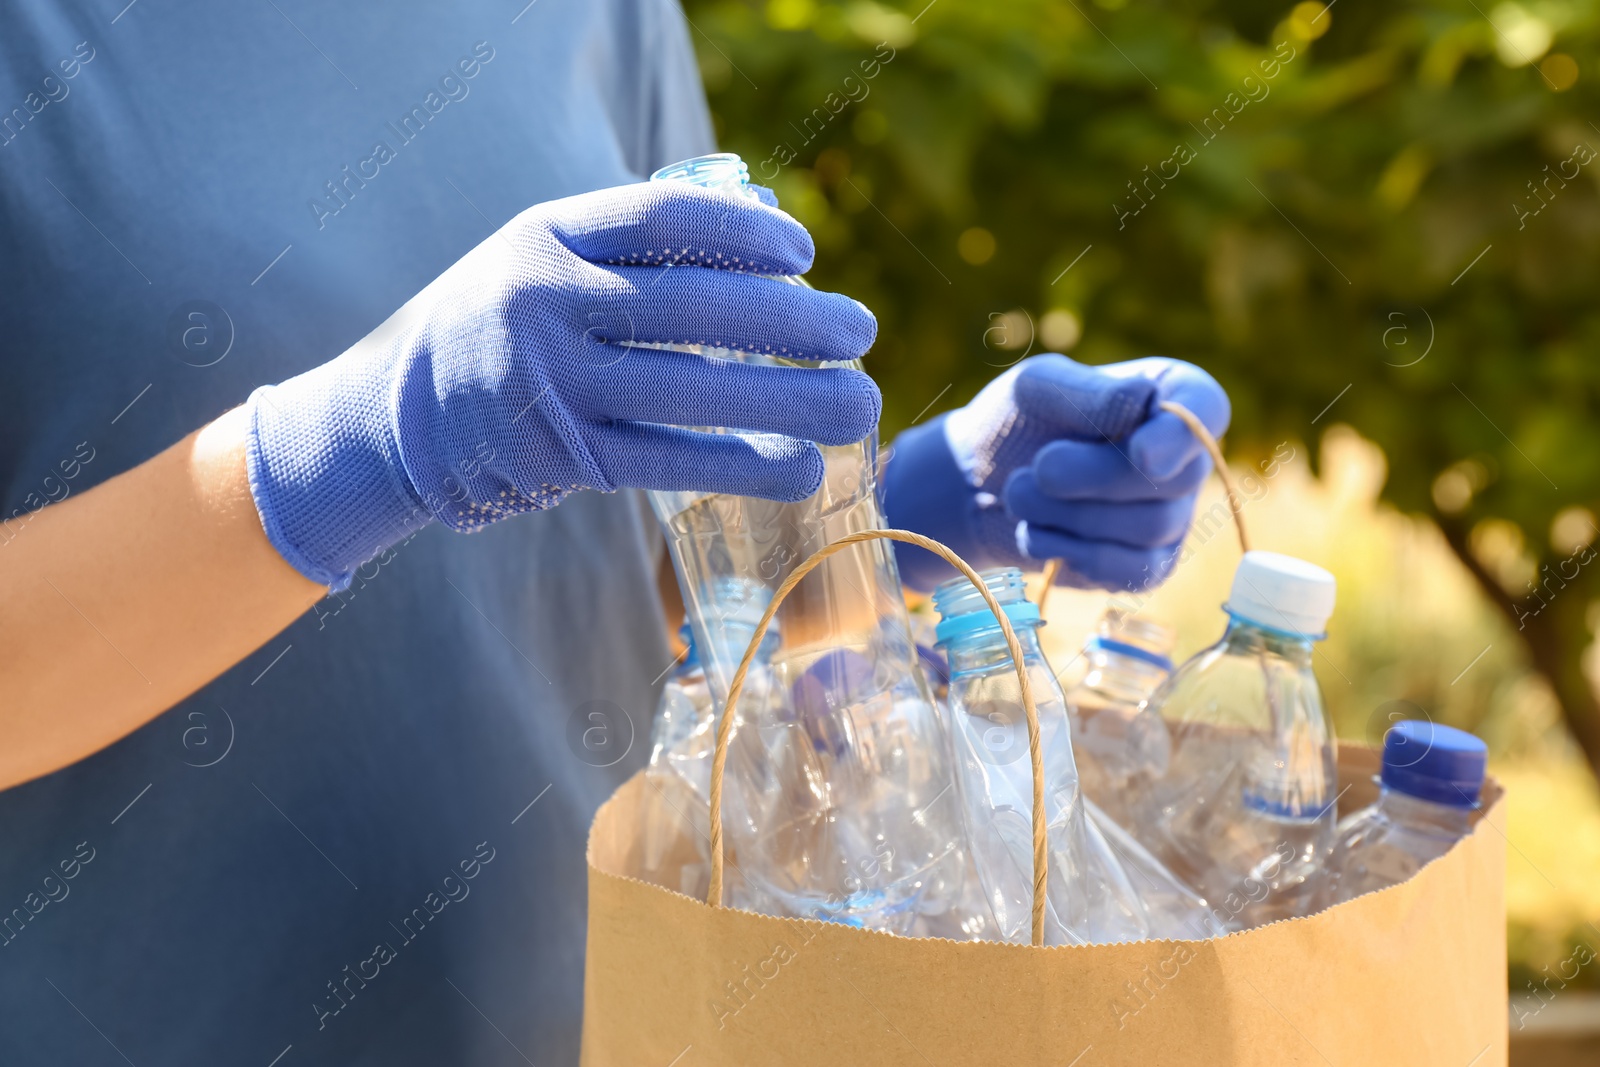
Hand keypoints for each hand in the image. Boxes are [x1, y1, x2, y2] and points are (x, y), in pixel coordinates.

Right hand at [246, 181, 879, 586]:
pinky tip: (799, 469)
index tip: (807, 253)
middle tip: (863, 332)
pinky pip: (668, 462)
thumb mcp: (547, 255)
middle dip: (794, 323)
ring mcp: (551, 388)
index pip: (664, 220)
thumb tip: (774, 246)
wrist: (397, 413)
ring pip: (691, 394)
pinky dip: (741, 466)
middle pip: (694, 309)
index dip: (746, 233)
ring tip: (859, 405)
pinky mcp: (562, 460)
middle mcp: (546, 305)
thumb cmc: (505, 321)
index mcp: (548, 236)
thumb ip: (639, 246)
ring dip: (789, 402)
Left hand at [883, 354, 1228, 591]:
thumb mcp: (1037, 389)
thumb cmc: (1017, 422)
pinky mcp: (1147, 564)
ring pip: (1150, 528)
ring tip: (1018, 495)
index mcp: (1170, 393)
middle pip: (1174, 480)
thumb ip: (1087, 393)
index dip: (1177, 437)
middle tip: (1037, 469)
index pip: (1204, 409)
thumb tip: (1142, 400)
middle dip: (1094, 479)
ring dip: (1069, 515)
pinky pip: (1131, 571)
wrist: (980, 484)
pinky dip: (1072, 553)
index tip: (1140, 454)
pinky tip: (1038, 533)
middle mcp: (1185, 456)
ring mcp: (1173, 514)